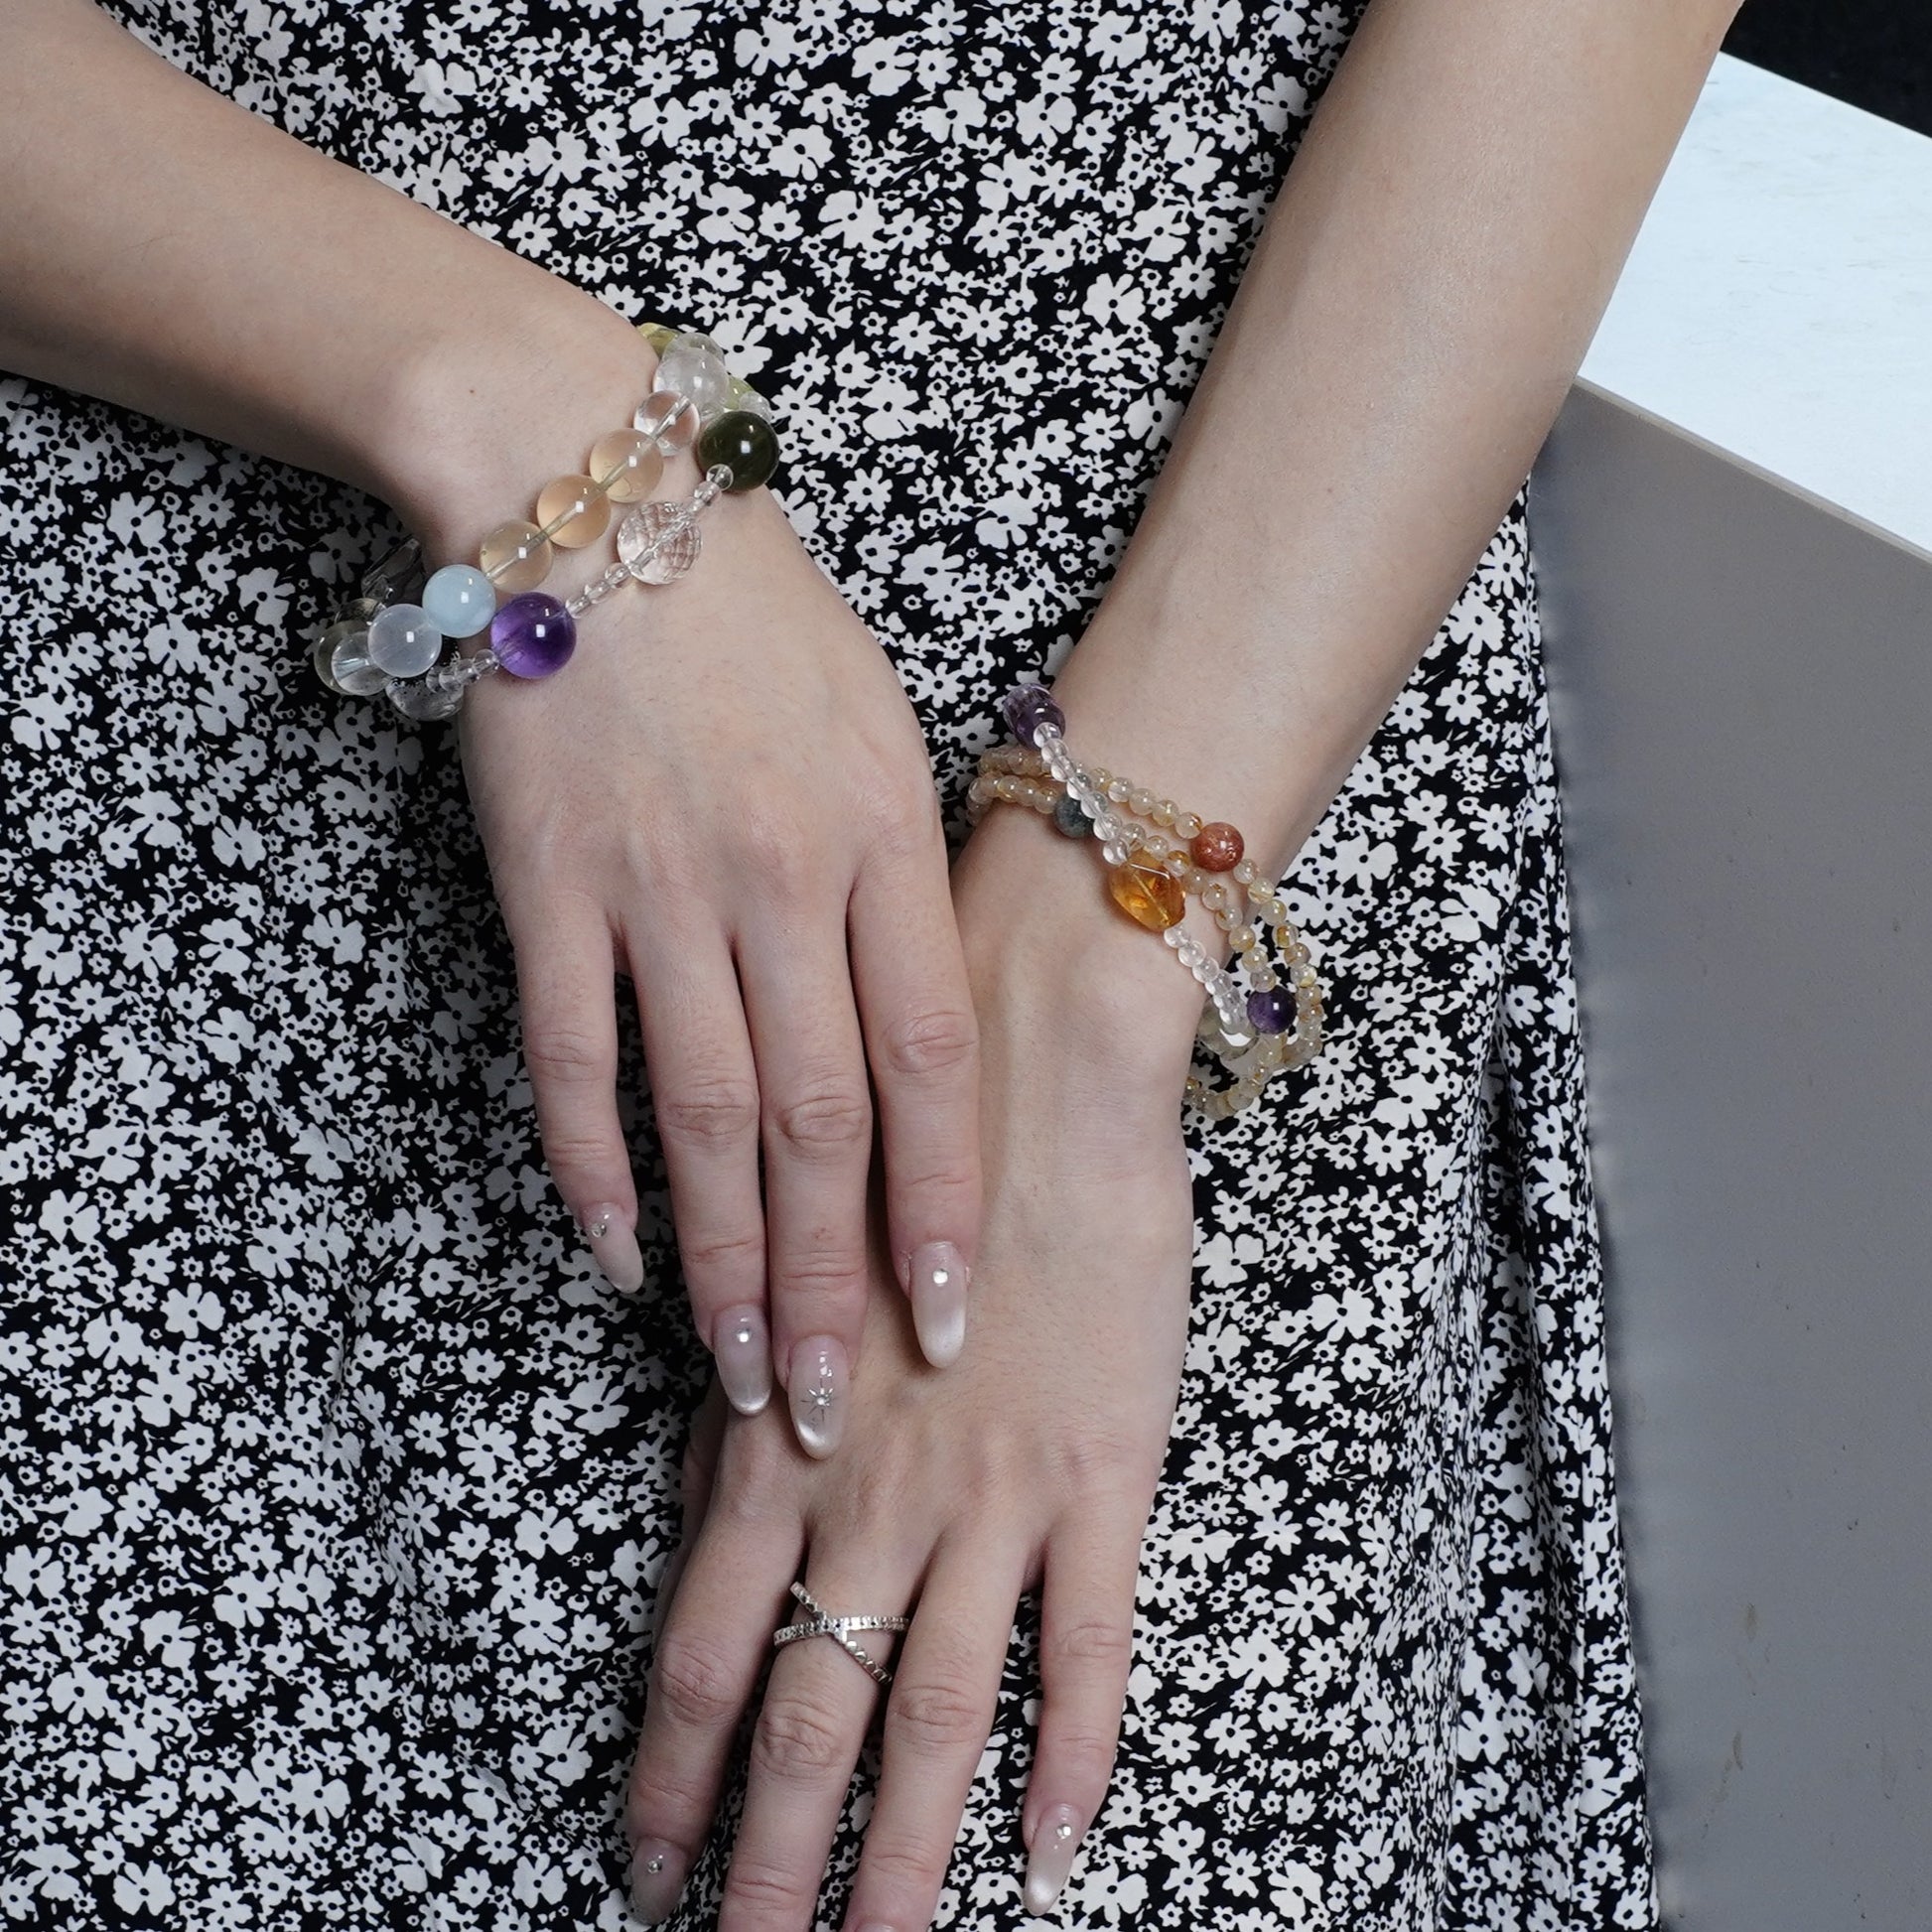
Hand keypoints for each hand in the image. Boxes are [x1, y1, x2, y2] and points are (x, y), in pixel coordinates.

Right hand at [409, 314, 981, 1448]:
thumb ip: (910, 876)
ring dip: (725, 1262)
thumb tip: (928, 1030)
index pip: (934, 1063)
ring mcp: (659, 887)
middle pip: (824, 1122)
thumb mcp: (883, 723)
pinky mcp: (547, 887)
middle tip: (836, 1404)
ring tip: (740, 1375)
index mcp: (888, 839)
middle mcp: (784, 878)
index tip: (950, 1315)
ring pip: (704, 1116)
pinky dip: (590, 1169)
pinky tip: (615, 1260)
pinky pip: (571, 1058)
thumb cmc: (759, 613)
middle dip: (834, 1279)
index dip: (944, 1203)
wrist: (589, 489)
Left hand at [622, 807, 1203, 1925]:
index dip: (668, 1776)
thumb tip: (705, 1519)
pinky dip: (1068, 1758)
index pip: (701, 1655)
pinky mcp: (1098, 1475)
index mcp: (779, 1446)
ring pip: (930, 1713)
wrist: (1032, 1063)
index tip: (643, 1864)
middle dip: (764, 1862)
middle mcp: (867, 1493)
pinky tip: (1046, 1849)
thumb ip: (748, 1410)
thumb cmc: (896, 1154)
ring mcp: (986, 1494)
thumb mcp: (788, 1291)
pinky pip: (1083, 1647)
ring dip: (896, 1858)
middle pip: (803, 1718)